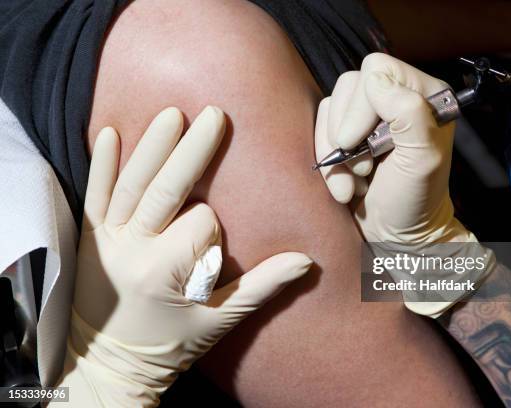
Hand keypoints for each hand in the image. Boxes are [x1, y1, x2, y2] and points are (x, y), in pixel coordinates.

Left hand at [55, 107, 311, 406]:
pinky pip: (94, 195)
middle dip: (193, 151)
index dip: (214, 228)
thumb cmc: (168, 345)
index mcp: (166, 271)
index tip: (213, 252)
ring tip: (174, 114)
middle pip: (167, 189)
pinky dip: (101, 164)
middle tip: (214, 114)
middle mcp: (133, 249)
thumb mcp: (219, 320)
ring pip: (132, 184)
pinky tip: (110, 133)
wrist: (108, 365)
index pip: (202, 223)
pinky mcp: (92, 238)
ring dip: (153, 146)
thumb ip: (262, 287)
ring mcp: (108, 240)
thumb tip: (306, 261)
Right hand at [315, 53, 492, 316]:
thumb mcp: (422, 160)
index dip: (364, 105)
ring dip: (336, 153)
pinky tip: (345, 187)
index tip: (365, 143)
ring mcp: (367, 118)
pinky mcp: (344, 135)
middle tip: (363, 168)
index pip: (377, 69)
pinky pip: (319, 130)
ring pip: (330, 108)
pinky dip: (327, 163)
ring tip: (355, 182)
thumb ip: (408, 113)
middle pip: (349, 85)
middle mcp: (394, 99)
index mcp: (422, 95)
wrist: (394, 237)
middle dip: (348, 132)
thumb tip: (375, 79)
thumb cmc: (414, 202)